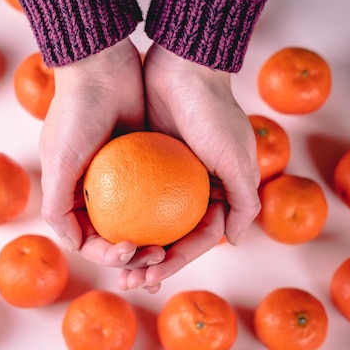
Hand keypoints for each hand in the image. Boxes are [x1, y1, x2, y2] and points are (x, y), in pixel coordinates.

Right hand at [39, 38, 165, 268]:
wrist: (103, 68)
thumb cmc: (76, 113)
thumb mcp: (58, 162)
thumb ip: (57, 207)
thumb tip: (72, 247)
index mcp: (73, 197)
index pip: (90, 241)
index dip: (108, 255)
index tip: (130, 250)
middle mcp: (98, 192)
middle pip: (118, 237)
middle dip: (135, 258)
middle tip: (157, 259)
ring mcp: (125, 179)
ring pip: (143, 222)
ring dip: (156, 242)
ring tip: (170, 249)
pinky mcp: (149, 164)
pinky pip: (161, 196)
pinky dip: (169, 212)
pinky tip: (186, 222)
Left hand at [117, 43, 261, 292]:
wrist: (183, 67)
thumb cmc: (213, 113)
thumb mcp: (238, 159)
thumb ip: (244, 202)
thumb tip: (237, 240)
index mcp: (219, 192)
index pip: (199, 239)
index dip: (178, 261)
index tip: (153, 275)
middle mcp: (193, 188)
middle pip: (172, 237)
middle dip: (152, 264)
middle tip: (130, 282)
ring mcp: (167, 177)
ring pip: (149, 222)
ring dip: (134, 248)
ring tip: (116, 267)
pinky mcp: (143, 162)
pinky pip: (130, 197)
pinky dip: (121, 218)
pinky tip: (105, 233)